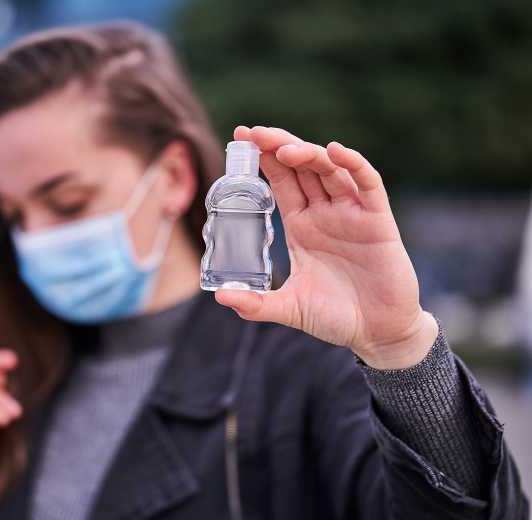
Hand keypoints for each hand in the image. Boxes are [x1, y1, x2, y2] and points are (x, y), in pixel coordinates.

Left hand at [215, 126, 437, 369]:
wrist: (377, 333)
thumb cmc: (335, 317)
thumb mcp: (289, 307)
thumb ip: (256, 304)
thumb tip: (220, 296)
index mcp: (301, 225)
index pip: (280, 181)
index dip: (264, 158)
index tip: (241, 138)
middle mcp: (324, 213)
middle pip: (301, 167)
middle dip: (279, 146)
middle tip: (254, 133)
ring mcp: (351, 214)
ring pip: (329, 170)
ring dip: (308, 154)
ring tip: (286, 149)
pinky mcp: (377, 221)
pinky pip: (367, 184)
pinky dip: (354, 165)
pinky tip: (336, 151)